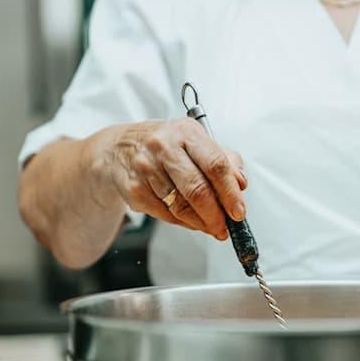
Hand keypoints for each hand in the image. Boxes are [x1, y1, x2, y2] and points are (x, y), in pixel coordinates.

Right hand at [94, 118, 247, 239]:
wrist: (119, 148)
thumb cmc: (166, 146)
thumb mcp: (196, 142)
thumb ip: (224, 160)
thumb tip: (240, 184)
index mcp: (186, 132)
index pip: (216, 165)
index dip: (230, 193)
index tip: (239, 211)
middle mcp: (163, 147)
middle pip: (197, 190)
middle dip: (216, 215)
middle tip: (225, 227)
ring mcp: (145, 168)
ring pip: (181, 207)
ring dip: (201, 223)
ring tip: (211, 227)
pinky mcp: (134, 189)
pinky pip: (165, 215)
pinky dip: (183, 222)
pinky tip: (190, 220)